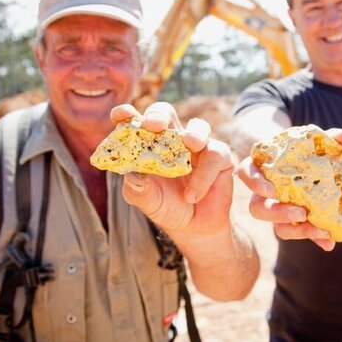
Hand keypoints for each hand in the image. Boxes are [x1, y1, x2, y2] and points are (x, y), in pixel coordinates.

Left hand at [110, 102, 233, 237]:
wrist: (194, 228)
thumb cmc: (167, 207)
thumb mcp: (147, 201)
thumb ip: (138, 190)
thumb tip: (132, 175)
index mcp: (148, 144)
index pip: (135, 122)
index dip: (126, 115)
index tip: (122, 116)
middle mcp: (173, 139)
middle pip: (166, 113)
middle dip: (158, 115)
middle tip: (153, 125)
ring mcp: (198, 146)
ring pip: (199, 126)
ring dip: (194, 133)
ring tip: (189, 144)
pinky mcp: (220, 157)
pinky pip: (214, 155)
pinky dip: (203, 176)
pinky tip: (192, 195)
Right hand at [236, 126, 341, 251]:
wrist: (305, 165)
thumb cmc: (304, 150)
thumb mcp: (315, 141)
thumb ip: (331, 137)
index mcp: (262, 168)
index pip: (246, 173)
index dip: (254, 182)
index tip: (271, 189)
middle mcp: (263, 193)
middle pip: (258, 208)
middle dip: (278, 213)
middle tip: (301, 213)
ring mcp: (277, 210)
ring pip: (276, 227)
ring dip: (297, 231)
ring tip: (319, 231)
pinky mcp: (293, 222)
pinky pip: (299, 233)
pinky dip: (315, 238)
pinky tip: (329, 242)